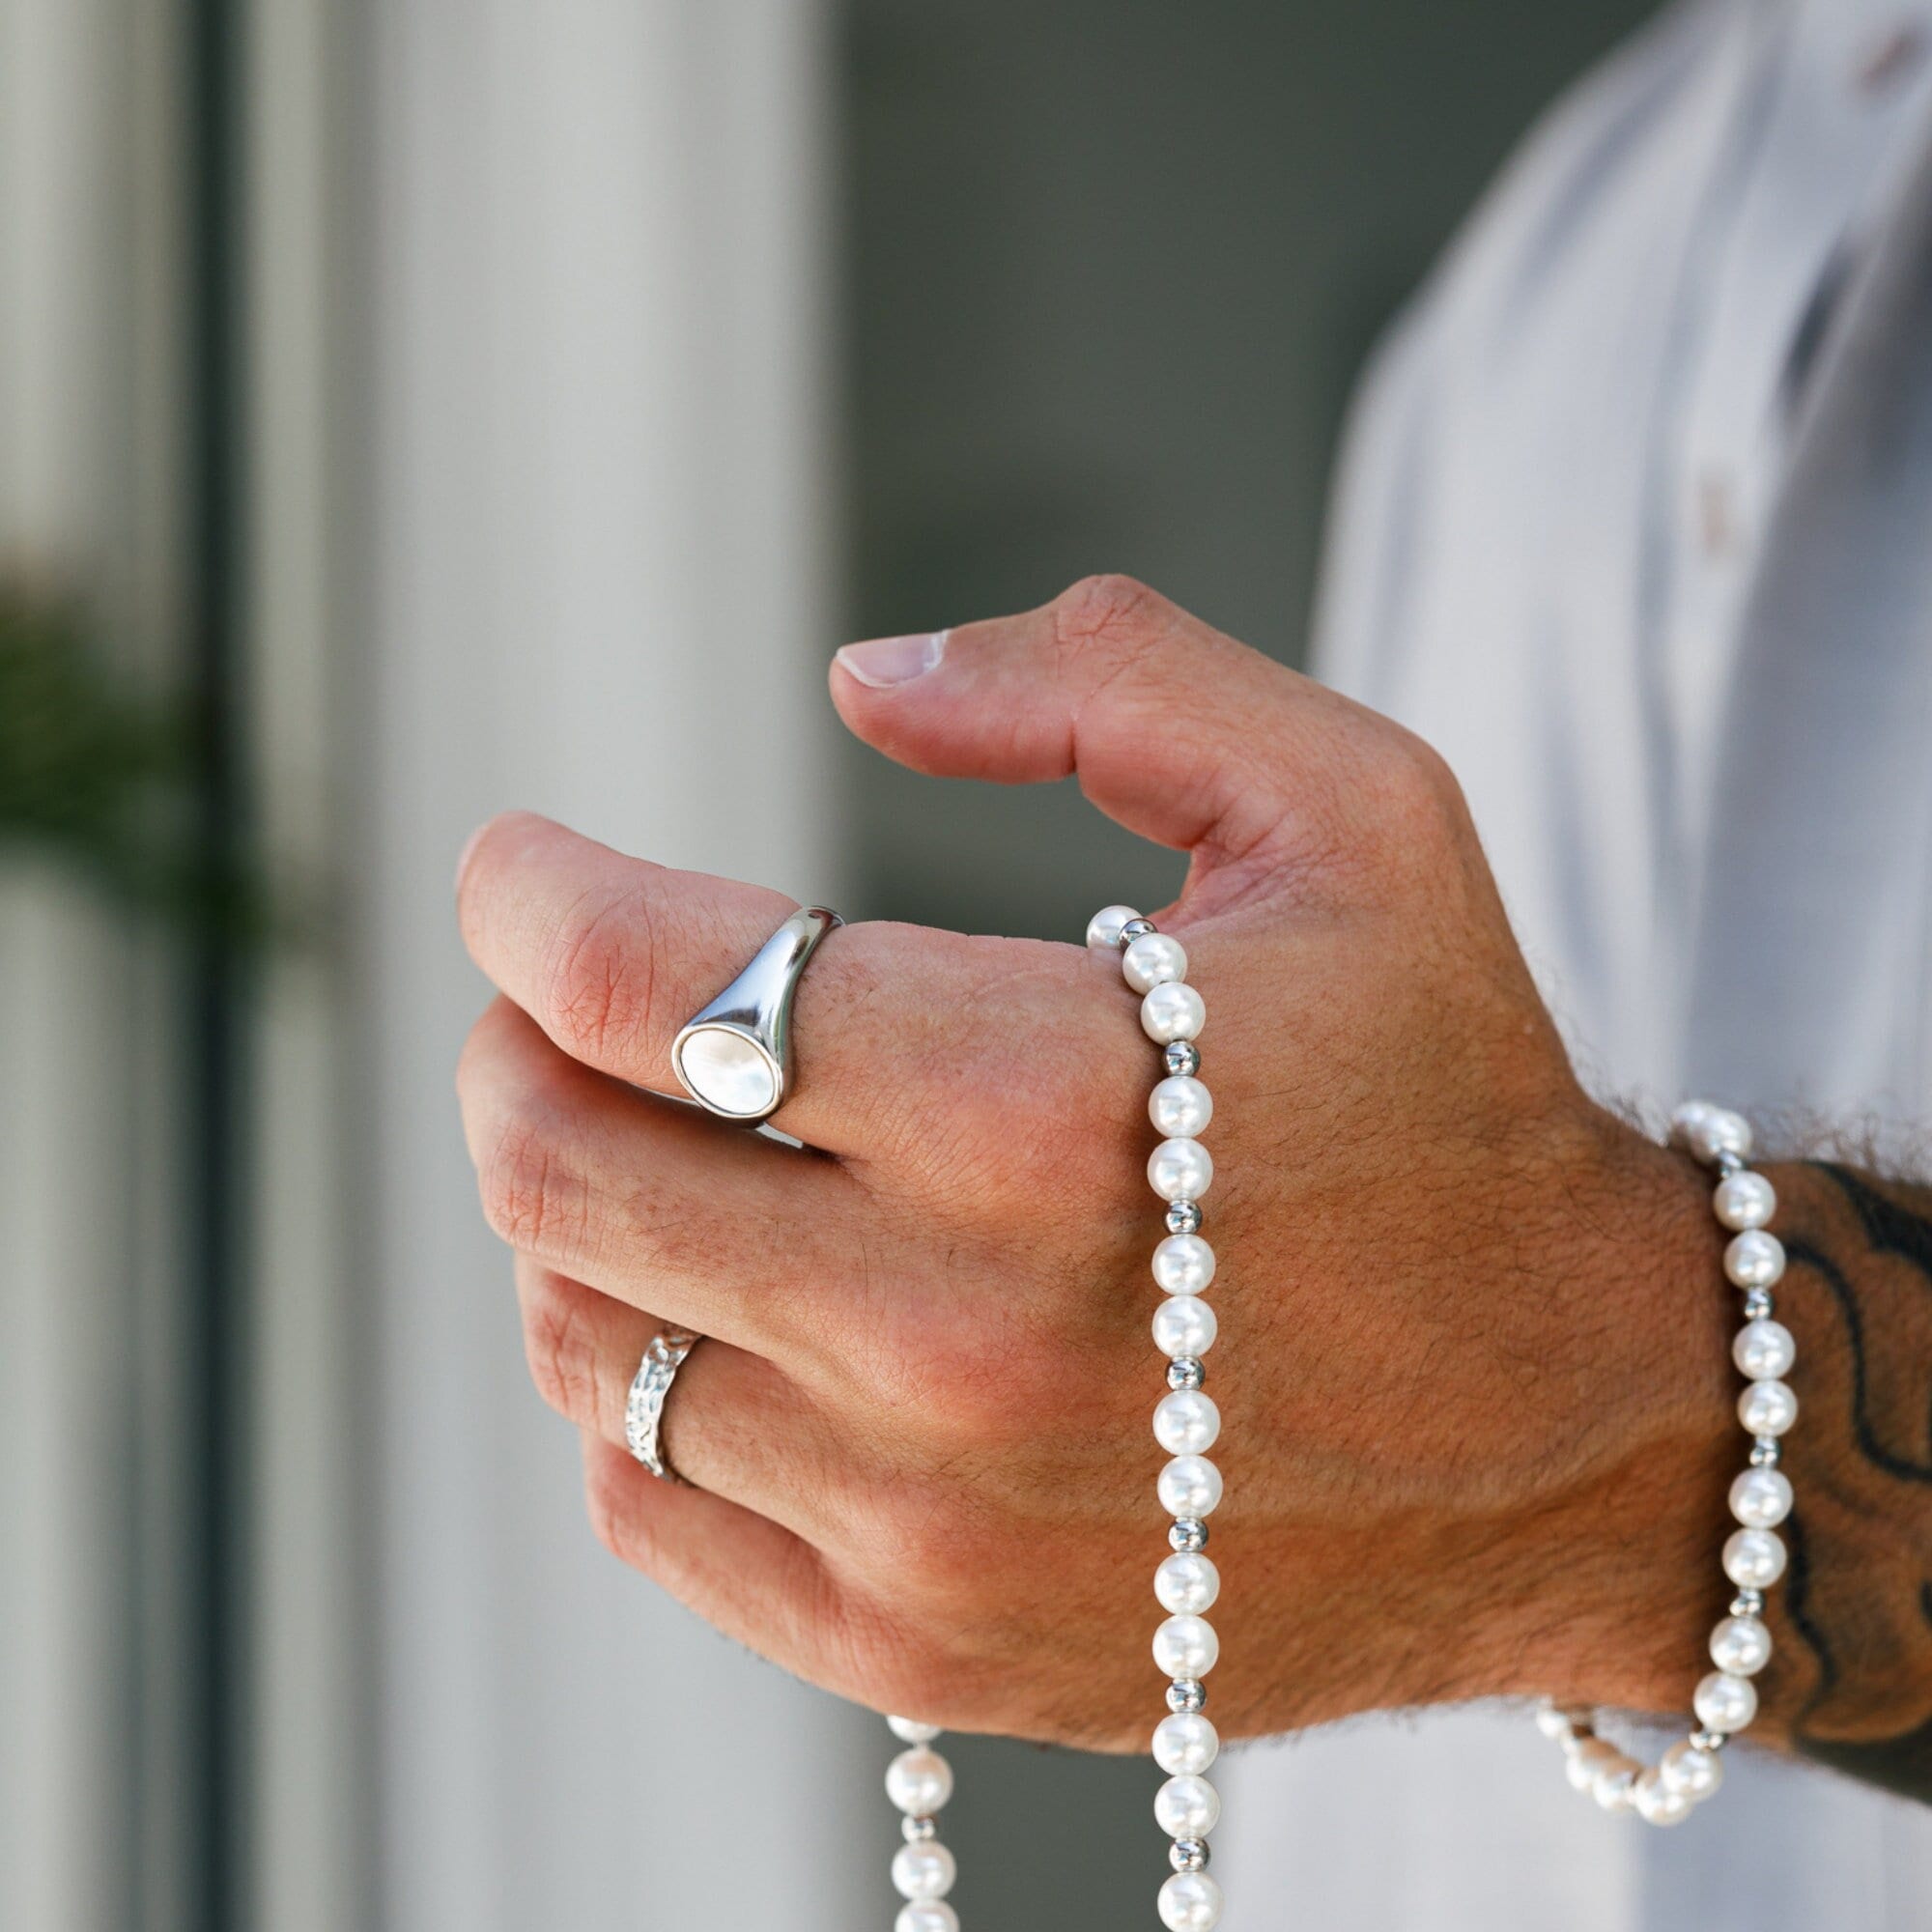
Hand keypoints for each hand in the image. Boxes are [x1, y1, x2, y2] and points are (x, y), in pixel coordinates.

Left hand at [454, 575, 1729, 1751]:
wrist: (1578, 1431)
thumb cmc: (1453, 1103)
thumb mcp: (1351, 814)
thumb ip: (1104, 683)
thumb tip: (859, 679)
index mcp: (1036, 1105)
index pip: (644, 985)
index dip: (533, 894)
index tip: (522, 866)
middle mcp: (949, 1336)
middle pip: (558, 1166)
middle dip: (519, 1044)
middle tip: (562, 999)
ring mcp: (919, 1519)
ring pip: (580, 1335)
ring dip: (576, 1206)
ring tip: (672, 1145)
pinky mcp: (918, 1643)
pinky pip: (641, 1498)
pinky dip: (634, 1379)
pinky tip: (726, 1313)